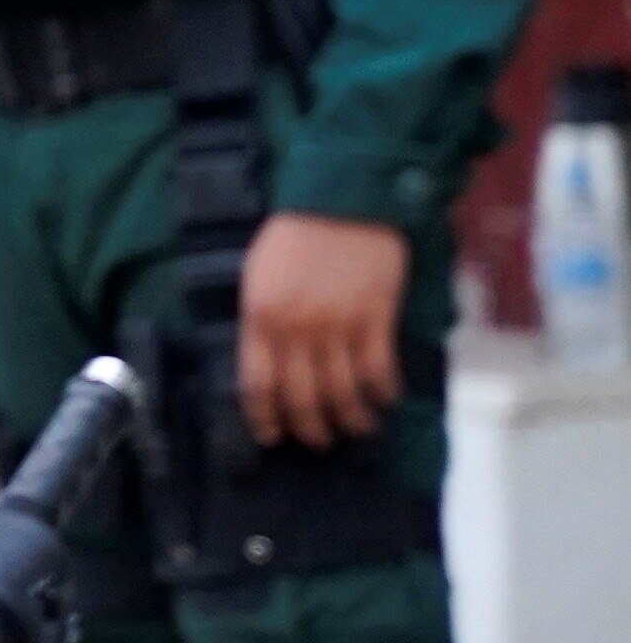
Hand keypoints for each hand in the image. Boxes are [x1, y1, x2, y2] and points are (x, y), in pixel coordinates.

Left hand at [239, 210, 410, 451]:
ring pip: (342, 392)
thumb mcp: (257, 277)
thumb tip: (266, 364)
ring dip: (350, 419)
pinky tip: (385, 400)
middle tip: (318, 441)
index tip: (272, 436)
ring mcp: (337, 326)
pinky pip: (378, 369)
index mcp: (259, 318)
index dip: (265, 418)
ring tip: (356, 428)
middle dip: (310, 429)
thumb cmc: (294, 237)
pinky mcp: (375, 318)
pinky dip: (382, 392)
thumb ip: (260, 321)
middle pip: (300, 398)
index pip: (257, 385)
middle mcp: (295, 329)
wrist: (341, 201)